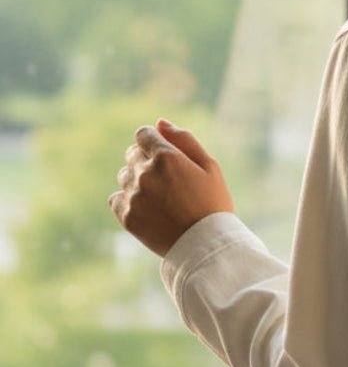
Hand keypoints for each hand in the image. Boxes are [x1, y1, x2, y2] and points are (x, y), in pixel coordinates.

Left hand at [109, 118, 233, 256]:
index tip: (166, 155)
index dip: (154, 141)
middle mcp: (145, 173)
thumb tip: (160, 122)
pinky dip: (128, 201)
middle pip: (132, 154)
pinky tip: (149, 209)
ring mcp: (133, 195)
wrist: (205, 244)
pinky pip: (116, 199)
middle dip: (146, 160)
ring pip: (124, 176)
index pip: (143, 134)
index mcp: (166, 157)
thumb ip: (185, 140)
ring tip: (161, 197)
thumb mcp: (209, 166)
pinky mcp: (127, 216)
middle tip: (168, 179)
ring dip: (137, 180)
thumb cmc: (213, 203)